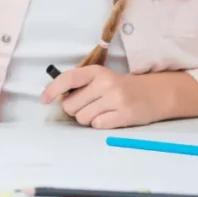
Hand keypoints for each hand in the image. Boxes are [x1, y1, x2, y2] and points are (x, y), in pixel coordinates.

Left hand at [40, 66, 197, 128]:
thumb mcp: (100, 78)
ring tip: (102, 111)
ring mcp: (116, 99)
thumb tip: (55, 98)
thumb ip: (80, 85)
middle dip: (75, 109)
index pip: (68, 79)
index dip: (52, 90)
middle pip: (71, 106)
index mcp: (95, 71)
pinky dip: (100, 124)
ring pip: (82, 118)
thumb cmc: (119, 87)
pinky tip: (110, 117)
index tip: (43, 100)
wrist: (153, 94)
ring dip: (88, 118)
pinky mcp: (124, 115)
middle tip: (89, 106)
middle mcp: (105, 83)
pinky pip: (97, 125)